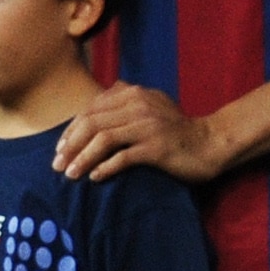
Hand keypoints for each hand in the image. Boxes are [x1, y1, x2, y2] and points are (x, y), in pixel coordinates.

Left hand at [56, 84, 222, 185]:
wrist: (212, 143)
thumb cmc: (177, 131)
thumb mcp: (151, 108)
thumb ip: (124, 105)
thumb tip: (91, 114)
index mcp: (134, 93)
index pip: (91, 109)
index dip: (71, 130)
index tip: (60, 149)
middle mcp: (139, 105)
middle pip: (92, 123)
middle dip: (70, 145)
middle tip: (58, 165)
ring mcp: (149, 125)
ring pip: (103, 139)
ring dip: (82, 158)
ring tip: (71, 174)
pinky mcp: (158, 147)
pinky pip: (123, 157)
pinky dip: (105, 168)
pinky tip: (95, 177)